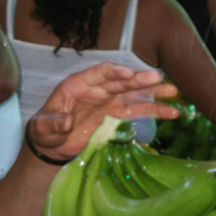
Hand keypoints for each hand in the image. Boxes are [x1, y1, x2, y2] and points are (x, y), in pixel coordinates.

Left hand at [28, 64, 178, 161]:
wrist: (52, 144)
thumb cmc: (45, 130)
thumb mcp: (43, 127)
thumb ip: (52, 123)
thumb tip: (65, 121)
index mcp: (79, 85)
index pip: (98, 73)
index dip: (112, 72)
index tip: (127, 74)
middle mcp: (98, 90)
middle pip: (121, 82)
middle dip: (138, 80)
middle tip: (157, 77)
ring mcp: (109, 102)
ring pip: (134, 94)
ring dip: (153, 93)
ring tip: (172, 92)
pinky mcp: (116, 116)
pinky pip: (138, 112)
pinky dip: (154, 111)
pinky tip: (172, 112)